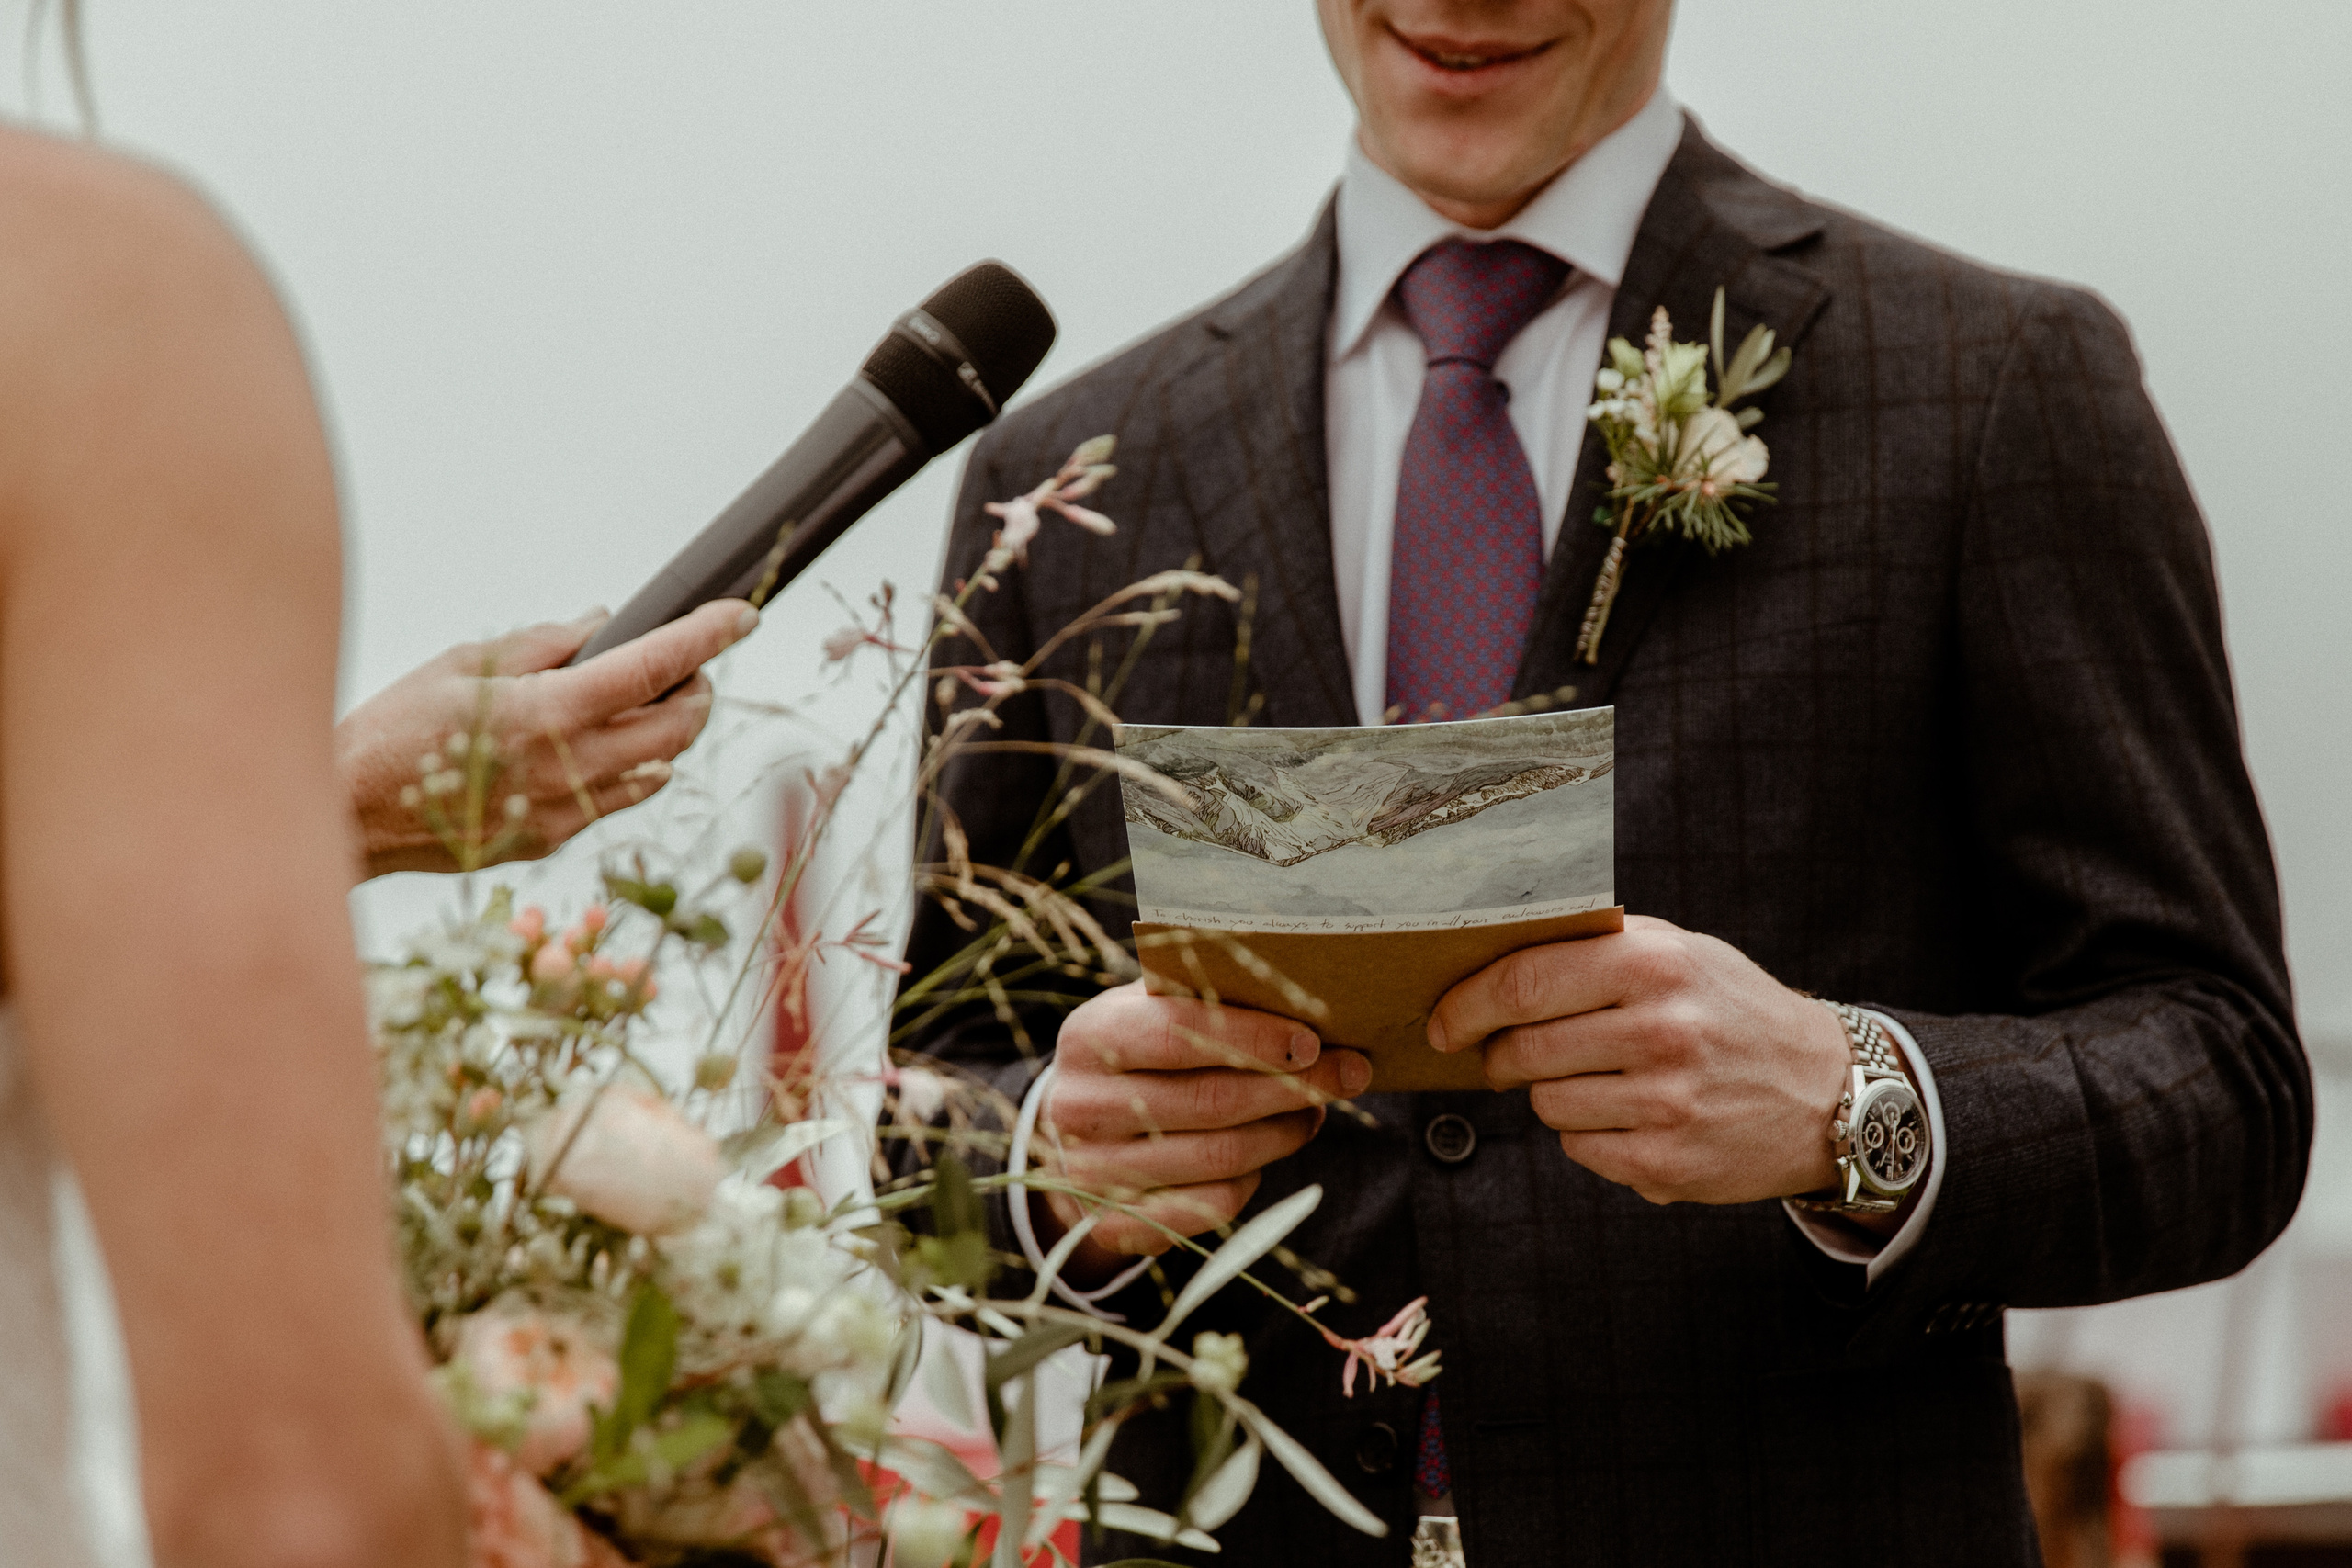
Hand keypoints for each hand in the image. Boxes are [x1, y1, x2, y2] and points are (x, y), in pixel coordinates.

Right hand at [337, 600, 755, 879]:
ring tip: (646, 701)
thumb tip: (602, 623)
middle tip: (689, 666)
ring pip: (657, 767)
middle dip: (698, 690)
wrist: (349, 814)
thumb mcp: (464, 664)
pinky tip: (603, 745)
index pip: (654, 668)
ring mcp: (567, 810)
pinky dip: (631, 767)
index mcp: (549, 711)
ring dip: (668, 731)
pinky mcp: (554, 838)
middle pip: (678, 727)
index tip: (742, 615)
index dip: (707, 637)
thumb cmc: (395, 728)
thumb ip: (544, 645)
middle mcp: (569, 766)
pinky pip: (618, 798)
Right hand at [1035, 981, 1371, 1284]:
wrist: (1074, 1132)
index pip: (1178, 1033)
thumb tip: (1304, 1003)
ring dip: (1284, 1133)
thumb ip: (1207, 999)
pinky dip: (1252, 1180)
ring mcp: (1091, 1171)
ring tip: (1315, 1110)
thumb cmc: (1136, 1055)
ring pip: (1218, 1158)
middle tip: (1348, 1074)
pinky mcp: (1112, 1224)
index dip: (1254, 1037)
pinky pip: (1209, 1207)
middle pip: (1210, 1100)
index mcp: (1089, 1036)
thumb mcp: (1151, 1010)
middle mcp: (1079, 1106)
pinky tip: (1268, 1151)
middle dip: (1293, 1087)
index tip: (1313, 1040)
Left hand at [1429, 915, 1852, 1205]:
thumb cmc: (1731, 1010)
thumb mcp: (1679, 951)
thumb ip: (1596, 944)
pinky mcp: (1668, 1163)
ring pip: (1546, 1104)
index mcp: (1653, 964)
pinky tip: (1624, 1114)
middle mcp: (1661, 1031)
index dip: (1465, 1005)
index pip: (1523, 983)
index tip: (1443, 1021)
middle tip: (1504, 1054)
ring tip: (1592, 1078)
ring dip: (1548, 1094)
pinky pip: (1579, 1147)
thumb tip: (1491, 951)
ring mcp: (1666, 1103)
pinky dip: (1585, 1133)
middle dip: (1498, 1055)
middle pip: (1524, 1049)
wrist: (1826, 1092)